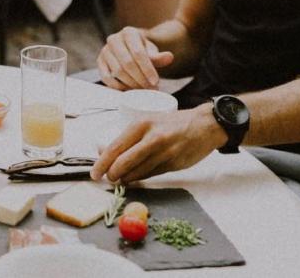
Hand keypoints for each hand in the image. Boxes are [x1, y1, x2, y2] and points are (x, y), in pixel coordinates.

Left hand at [90, 107, 225, 183]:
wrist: (205, 125)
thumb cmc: (172, 124)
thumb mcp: (148, 122)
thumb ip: (129, 138)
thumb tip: (104, 152)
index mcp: (141, 124)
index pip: (115, 147)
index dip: (102, 163)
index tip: (94, 173)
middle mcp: (152, 138)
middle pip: (124, 161)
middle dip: (112, 173)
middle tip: (108, 178)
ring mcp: (164, 152)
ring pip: (138, 172)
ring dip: (126, 178)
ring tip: (121, 178)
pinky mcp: (174, 164)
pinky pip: (151, 174)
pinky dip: (140, 178)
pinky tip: (136, 177)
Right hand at [98, 26, 173, 89]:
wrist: (128, 48)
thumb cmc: (142, 50)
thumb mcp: (151, 51)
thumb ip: (159, 56)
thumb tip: (169, 57)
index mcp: (128, 33)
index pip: (138, 53)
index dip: (147, 69)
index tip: (155, 82)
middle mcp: (113, 39)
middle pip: (127, 63)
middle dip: (140, 79)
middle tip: (150, 89)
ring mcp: (105, 50)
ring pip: (117, 72)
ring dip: (131, 84)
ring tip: (142, 90)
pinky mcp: (99, 62)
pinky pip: (107, 78)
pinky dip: (118, 87)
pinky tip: (129, 90)